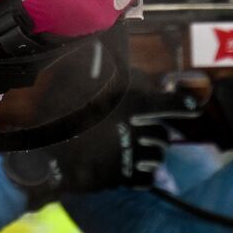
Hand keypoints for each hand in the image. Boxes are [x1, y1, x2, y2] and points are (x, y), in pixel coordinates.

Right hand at [3, 87, 198, 206]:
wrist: (39, 157)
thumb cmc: (56, 115)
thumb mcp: (78, 82)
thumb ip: (105, 69)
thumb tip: (121, 54)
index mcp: (127, 104)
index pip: (168, 104)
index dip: (182, 105)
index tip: (193, 106)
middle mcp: (132, 130)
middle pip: (163, 135)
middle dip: (159, 133)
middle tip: (147, 131)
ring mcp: (126, 156)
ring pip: (157, 156)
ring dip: (153, 154)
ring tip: (139, 150)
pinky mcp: (119, 178)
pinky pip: (146, 178)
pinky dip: (145, 175)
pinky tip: (136, 170)